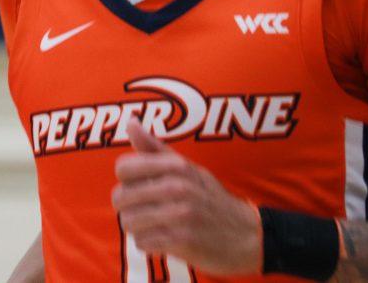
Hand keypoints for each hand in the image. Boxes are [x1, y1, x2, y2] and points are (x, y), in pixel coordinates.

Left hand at [111, 118, 262, 275]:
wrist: (247, 235)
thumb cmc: (211, 199)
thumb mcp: (188, 169)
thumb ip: (155, 148)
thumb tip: (130, 122)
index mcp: (176, 168)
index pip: (124, 167)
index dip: (125, 180)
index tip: (139, 187)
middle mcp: (177, 188)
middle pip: (120, 197)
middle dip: (128, 207)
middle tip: (145, 211)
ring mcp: (180, 215)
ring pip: (128, 221)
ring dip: (137, 228)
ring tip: (154, 226)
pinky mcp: (182, 241)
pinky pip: (142, 243)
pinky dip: (149, 244)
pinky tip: (163, 240)